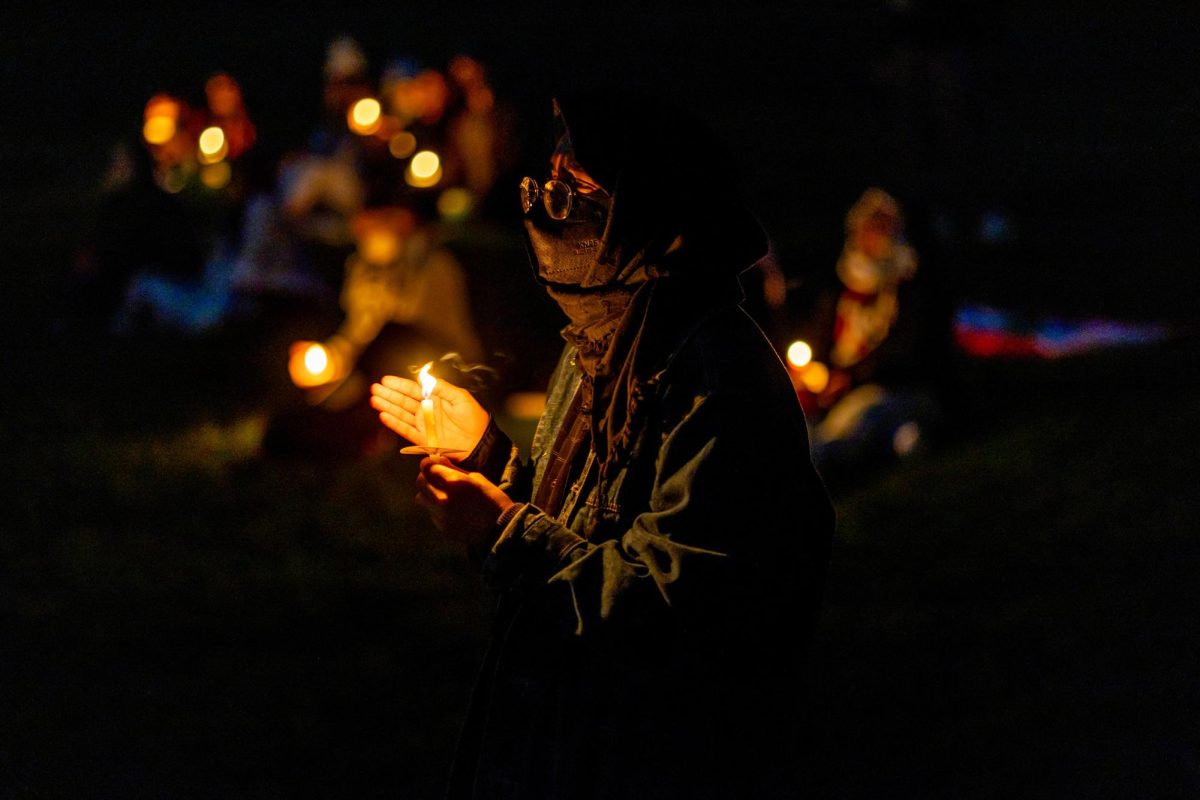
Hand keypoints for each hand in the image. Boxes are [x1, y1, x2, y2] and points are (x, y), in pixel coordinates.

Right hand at [370, 373, 489, 452]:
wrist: (481, 444)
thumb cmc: (475, 419)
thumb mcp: (460, 397)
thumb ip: (441, 387)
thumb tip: (424, 376)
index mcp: (436, 399)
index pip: (414, 390)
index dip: (400, 385)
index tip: (386, 380)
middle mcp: (427, 411)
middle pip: (404, 401)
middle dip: (389, 395)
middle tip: (375, 389)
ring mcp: (424, 425)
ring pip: (402, 414)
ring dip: (388, 407)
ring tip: (375, 400)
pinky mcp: (423, 440)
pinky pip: (406, 430)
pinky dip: (395, 424)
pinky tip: (384, 416)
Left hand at [415, 457, 513, 547]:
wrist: (501, 528)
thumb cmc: (492, 499)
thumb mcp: (476, 478)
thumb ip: (454, 469)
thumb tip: (438, 460)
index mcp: (454, 482)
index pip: (428, 467)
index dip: (429, 464)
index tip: (433, 464)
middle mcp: (443, 499)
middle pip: (420, 482)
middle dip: (427, 477)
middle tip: (437, 478)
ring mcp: (440, 515)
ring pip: (420, 498)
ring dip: (427, 494)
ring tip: (442, 495)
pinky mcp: (442, 528)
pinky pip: (431, 513)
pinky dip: (436, 509)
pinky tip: (451, 510)